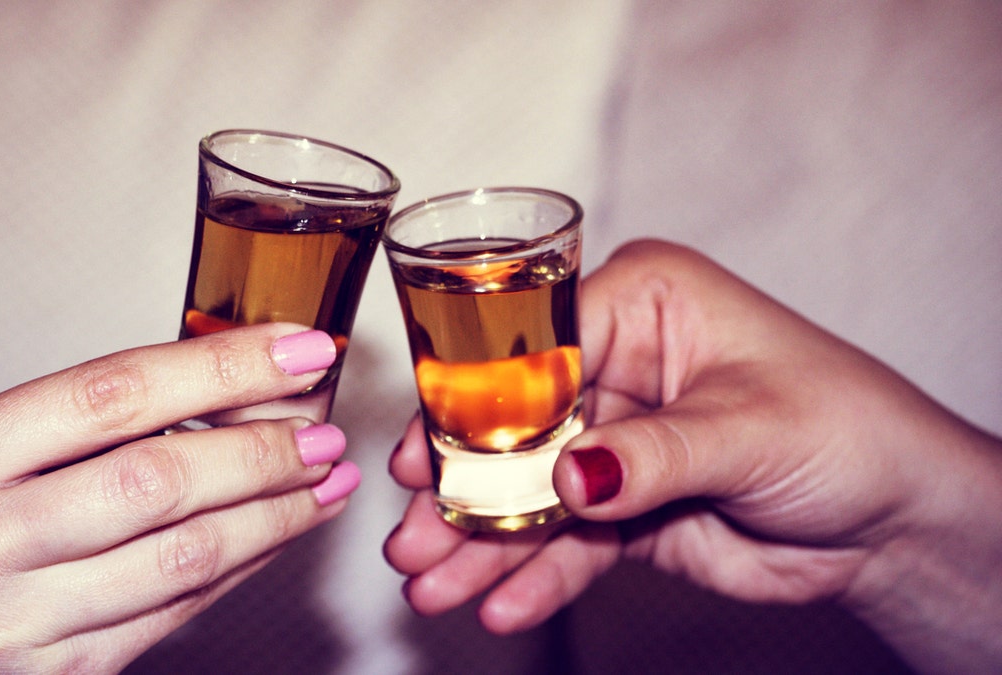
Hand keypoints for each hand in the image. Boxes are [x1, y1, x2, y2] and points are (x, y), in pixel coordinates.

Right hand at [0, 323, 361, 672]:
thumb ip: (62, 426)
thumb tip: (208, 390)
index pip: (110, 393)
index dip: (220, 366)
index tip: (293, 349)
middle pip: (158, 477)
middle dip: (263, 447)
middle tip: (323, 424)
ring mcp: (6, 625)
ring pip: (181, 554)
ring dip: (273, 512)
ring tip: (324, 479)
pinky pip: (171, 614)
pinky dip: (238, 567)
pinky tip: (274, 534)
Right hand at [384, 240, 1001, 672]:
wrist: (895, 521)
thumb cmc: (849, 431)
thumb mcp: (750, 431)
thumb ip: (652, 456)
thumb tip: (567, 479)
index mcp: (643, 305)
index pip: (533, 344)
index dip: (472, 402)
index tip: (424, 455)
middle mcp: (618, 365)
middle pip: (513, 425)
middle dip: (464, 487)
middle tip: (412, 537)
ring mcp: (615, 440)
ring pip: (531, 491)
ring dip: (483, 543)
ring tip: (432, 586)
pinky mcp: (623, 506)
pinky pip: (568, 542)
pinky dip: (537, 577)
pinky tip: (500, 607)